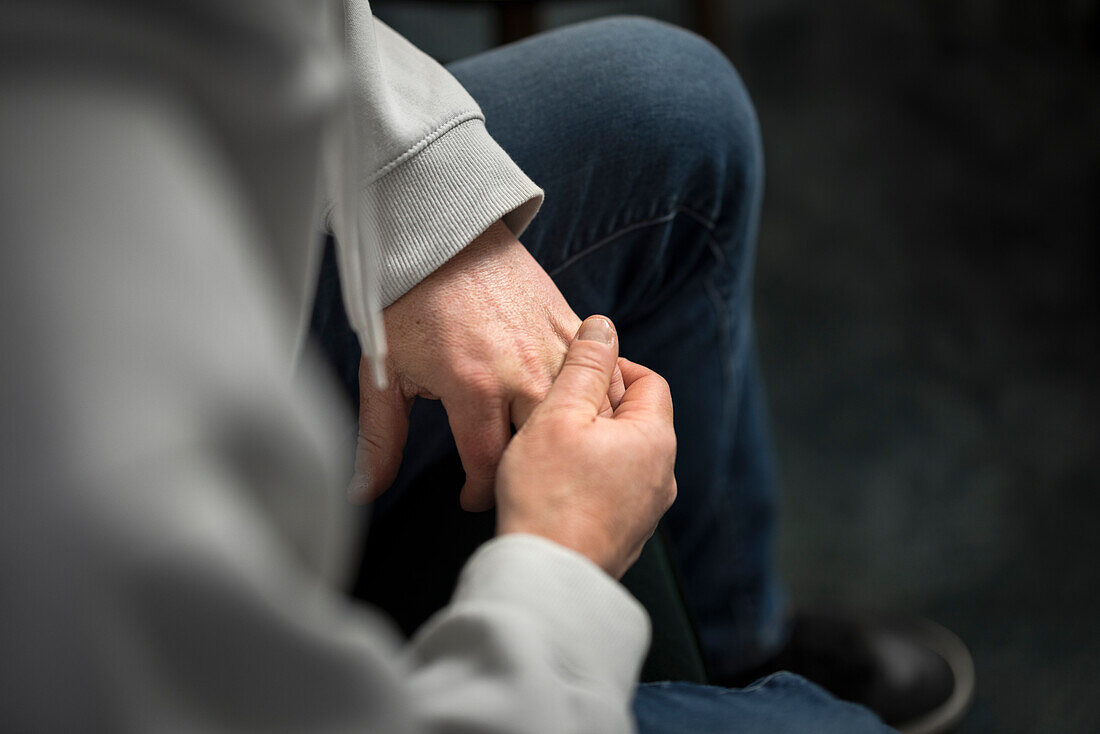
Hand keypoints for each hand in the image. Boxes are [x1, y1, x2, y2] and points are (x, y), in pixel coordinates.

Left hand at [350, 221, 624, 508]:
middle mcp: (522, 371)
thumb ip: (380, 438)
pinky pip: (602, 375)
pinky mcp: (571, 324)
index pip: (491, 467)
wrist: (442, 233)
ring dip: (569, 437)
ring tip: (547, 451)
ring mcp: (554, 346)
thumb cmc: (409, 300)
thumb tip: (361, 491)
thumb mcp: (385, 371)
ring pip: (584, 416)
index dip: (481, 493)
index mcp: (474, 385)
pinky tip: (580, 413)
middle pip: (544, 450)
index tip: (471, 497)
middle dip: (524, 473)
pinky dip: (596, 398)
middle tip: (503, 477)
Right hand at [495, 316, 676, 578]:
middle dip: (597, 406)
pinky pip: (614, 491)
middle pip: (636, 419)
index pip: (648, 380)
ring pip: (623, 457)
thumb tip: (604, 326)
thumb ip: (584, 365)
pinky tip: (553, 486)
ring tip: (547, 449)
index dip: (612, 367)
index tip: (573, 372)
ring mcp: (647, 511)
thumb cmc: (548, 494)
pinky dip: (589, 479)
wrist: (545, 578)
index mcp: (654, 439)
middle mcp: (662, 476)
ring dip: (591, 444)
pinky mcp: (626, 536)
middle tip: (552, 409)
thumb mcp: (559, 414)